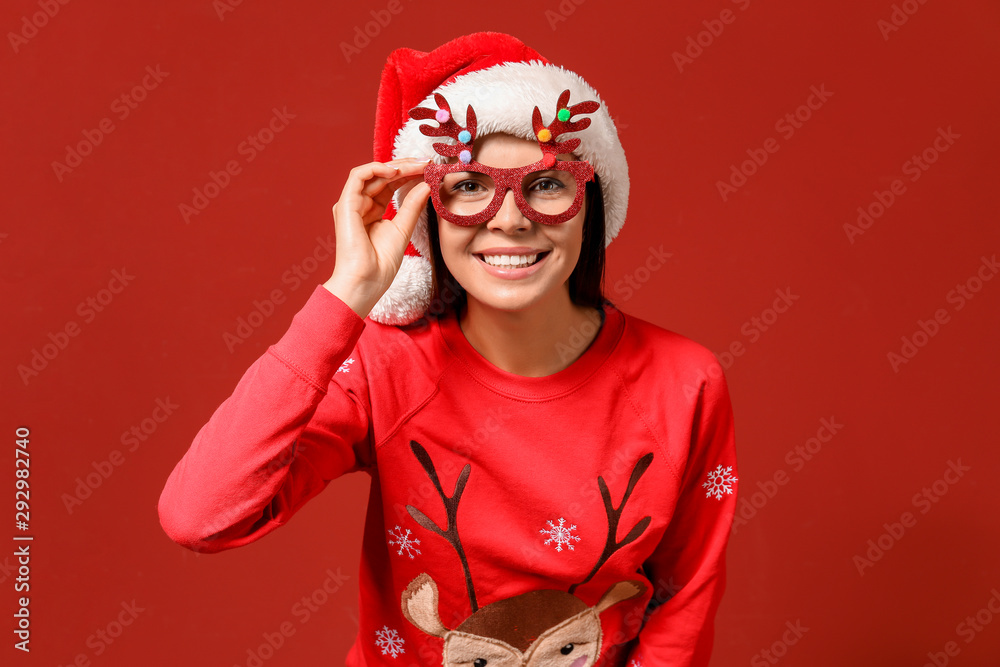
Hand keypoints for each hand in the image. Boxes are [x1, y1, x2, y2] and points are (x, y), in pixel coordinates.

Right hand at [323, 158, 431, 318]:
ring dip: (396, 165)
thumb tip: (427, 184)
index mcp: (372, 211)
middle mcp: (360, 204)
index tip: (430, 169)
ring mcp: (351, 204)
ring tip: (417, 165)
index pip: (391, 184)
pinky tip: (396, 171)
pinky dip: (376, 168)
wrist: (366, 282)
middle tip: (427, 162)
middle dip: (406, 166)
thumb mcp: (403, 228)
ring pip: (372, 173)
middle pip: (383, 176)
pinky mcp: (345, 204)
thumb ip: (413, 205)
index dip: (410, 174)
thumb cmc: (381, 264)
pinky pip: (358, 176)